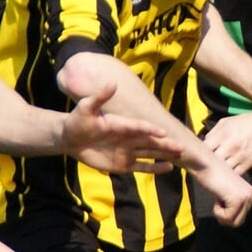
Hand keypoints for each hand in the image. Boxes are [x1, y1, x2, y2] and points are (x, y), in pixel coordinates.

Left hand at [61, 84, 181, 174]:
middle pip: (150, 142)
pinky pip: (142, 167)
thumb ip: (99, 98)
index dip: (150, 130)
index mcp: (122, 125)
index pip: (139, 127)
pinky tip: (169, 168)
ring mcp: (128, 152)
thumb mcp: (86, 108)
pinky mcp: (124, 165)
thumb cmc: (77, 121)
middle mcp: (128, 138)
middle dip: (165, 144)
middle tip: (181, 146)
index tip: (163, 132)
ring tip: (180, 154)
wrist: (70, 138)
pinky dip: (155, 168)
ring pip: (150, 153)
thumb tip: (112, 83)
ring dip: (165, 154)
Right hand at [195, 164, 251, 226]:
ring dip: (220, 213)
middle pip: (238, 222)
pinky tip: (217, 195)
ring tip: (218, 195)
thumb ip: (233, 203)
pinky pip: (227, 218)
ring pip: (232, 222)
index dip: (225, 211)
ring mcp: (246, 197)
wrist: (204, 163)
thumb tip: (232, 221)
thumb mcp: (226, 191)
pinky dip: (217, 211)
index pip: (239, 218)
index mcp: (251, 193)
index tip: (221, 195)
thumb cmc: (210, 175)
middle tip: (219, 197)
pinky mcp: (238, 200)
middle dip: (224, 214)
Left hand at [205, 110, 251, 173]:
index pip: (205, 148)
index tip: (201, 155)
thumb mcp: (225, 122)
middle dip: (209, 162)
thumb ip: (213, 133)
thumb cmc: (244, 122)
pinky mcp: (248, 163)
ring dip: (220, 170)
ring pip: (223, 169)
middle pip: (213, 161)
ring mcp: (239, 156)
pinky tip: (228, 172)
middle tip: (207, 164)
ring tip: (217, 169)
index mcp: (223, 134)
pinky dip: (231, 174)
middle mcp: (230, 146)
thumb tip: (204, 144)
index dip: (201, 153)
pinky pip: (235, 174)